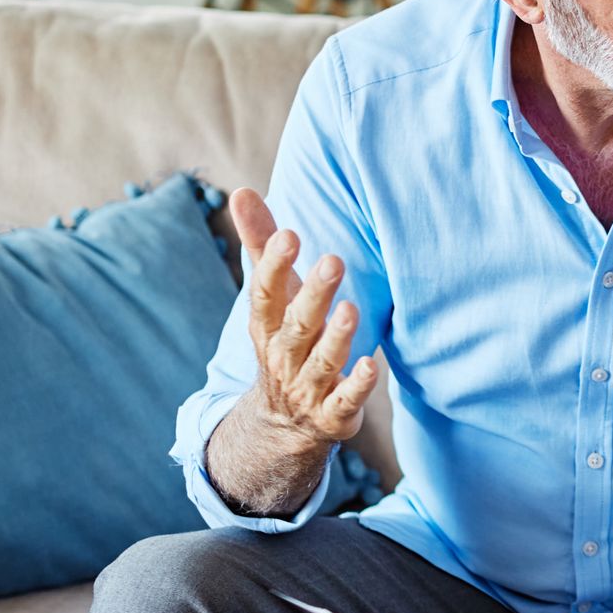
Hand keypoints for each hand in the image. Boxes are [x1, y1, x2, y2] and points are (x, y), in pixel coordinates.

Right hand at [232, 187, 377, 451]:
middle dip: (313, 295)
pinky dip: (357, 385)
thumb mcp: (274, 297)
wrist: (284, 422)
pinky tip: (371, 365)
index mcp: (268, 325)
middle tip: (333, 260)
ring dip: (336, 337)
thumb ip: (262, 246)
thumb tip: (241, 190)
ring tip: (352, 309)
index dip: (274, 266)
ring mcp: (308, 388)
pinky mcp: (333, 415)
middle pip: (297, 325)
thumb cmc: (287, 339)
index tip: (289, 235)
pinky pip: (344, 401)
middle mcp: (284, 356)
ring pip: (322, 362)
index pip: (266, 294)